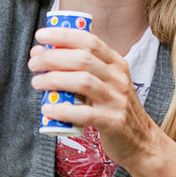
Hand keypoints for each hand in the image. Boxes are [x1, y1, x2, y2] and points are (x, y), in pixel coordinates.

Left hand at [29, 27, 157, 167]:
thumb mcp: (104, 82)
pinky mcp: (113, 122)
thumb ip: (78, 69)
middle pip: (83, 59)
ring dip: (54, 79)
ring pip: (83, 82)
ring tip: (37, 83)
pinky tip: (48, 109)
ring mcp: (117, 99)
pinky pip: (85, 113)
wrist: (141, 140)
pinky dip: (63, 110)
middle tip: (33, 64)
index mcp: (116, 63)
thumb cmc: (113, 108)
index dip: (63, 35)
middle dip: (53, 57)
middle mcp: (118, 78)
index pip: (90, 41)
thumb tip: (40, 54)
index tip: (41, 35)